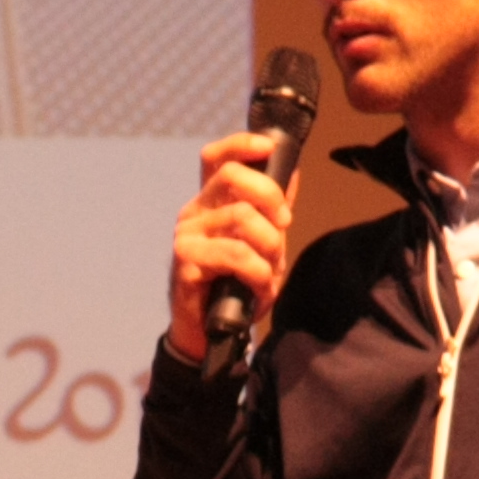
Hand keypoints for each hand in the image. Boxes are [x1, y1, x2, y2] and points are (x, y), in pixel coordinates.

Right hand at [168, 126, 299, 363]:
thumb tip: (292, 170)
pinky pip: (236, 254)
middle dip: (271, 197)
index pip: (217, 157)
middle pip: (233, 177)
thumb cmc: (237, 286)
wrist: (212, 333)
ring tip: (269, 271)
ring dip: (269, 247)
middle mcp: (195, 213)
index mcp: (211, 202)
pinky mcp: (186, 261)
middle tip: (284, 225)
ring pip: (241, 217)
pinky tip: (259, 286)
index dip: (241, 145)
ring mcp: (187, 236)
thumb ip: (273, 209)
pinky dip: (258, 272)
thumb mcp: (263, 244)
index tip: (269, 148)